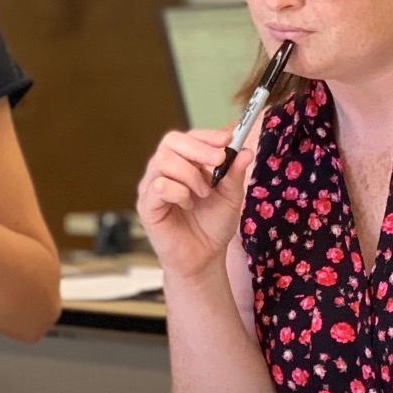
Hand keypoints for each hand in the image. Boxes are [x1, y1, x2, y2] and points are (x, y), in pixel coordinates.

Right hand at [135, 127, 254, 281]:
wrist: (204, 257)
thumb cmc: (212, 225)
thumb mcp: (230, 196)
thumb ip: (234, 174)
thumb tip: (245, 151)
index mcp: (182, 165)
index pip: (185, 138)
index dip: (205, 135)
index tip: (227, 140)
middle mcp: (163, 172)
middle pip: (170, 142)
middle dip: (198, 148)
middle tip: (219, 161)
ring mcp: (151, 187)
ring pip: (163, 161)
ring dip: (190, 174)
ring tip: (204, 192)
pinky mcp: (146, 206)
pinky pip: (158, 186)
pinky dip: (179, 193)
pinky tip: (187, 206)